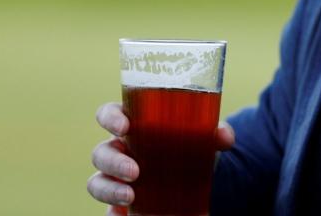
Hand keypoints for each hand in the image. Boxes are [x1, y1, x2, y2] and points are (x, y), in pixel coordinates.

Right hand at [87, 102, 235, 213]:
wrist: (196, 178)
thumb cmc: (189, 147)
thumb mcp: (203, 139)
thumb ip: (214, 134)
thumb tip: (223, 136)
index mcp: (133, 125)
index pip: (109, 114)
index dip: (110, 117)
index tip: (125, 126)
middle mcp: (119, 150)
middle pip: (101, 152)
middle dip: (114, 162)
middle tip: (135, 172)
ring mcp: (116, 178)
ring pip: (97, 182)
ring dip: (110, 190)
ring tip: (130, 197)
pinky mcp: (120, 203)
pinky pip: (108, 210)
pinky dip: (112, 214)